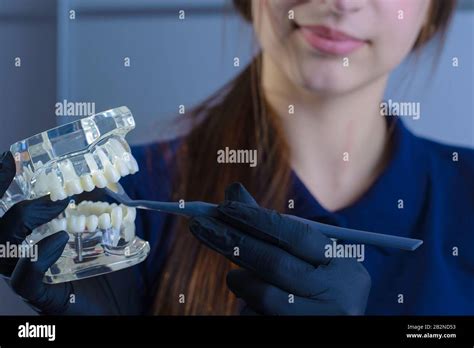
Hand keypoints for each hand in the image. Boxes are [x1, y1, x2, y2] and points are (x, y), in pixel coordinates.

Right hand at [0, 151, 137, 314]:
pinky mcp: (42, 298)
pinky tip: (59, 239)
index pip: (4, 209)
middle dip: (9, 198)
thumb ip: (97, 209)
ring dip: (25, 220)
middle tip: (46, 189)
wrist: (116, 309)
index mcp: (28, 239)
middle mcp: (19, 257)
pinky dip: (37, 256)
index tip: (13, 158)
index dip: (2, 182)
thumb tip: (107, 178)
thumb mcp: (100, 234)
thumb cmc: (105, 272)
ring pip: (1, 248)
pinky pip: (24, 279)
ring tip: (56, 206)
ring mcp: (27, 278)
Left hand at [188, 183, 370, 314]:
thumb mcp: (305, 258)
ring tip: (236, 278)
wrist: (331, 322)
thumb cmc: (316, 286)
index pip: (295, 234)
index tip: (224, 208)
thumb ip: (270, 227)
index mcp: (345, 267)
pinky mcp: (297, 334)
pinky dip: (246, 305)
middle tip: (201, 226)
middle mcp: (339, 295)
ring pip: (261, 293)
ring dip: (239, 280)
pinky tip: (251, 302)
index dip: (257, 218)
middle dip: (232, 241)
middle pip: (273, 262)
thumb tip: (235, 191)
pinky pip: (256, 316)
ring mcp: (320, 320)